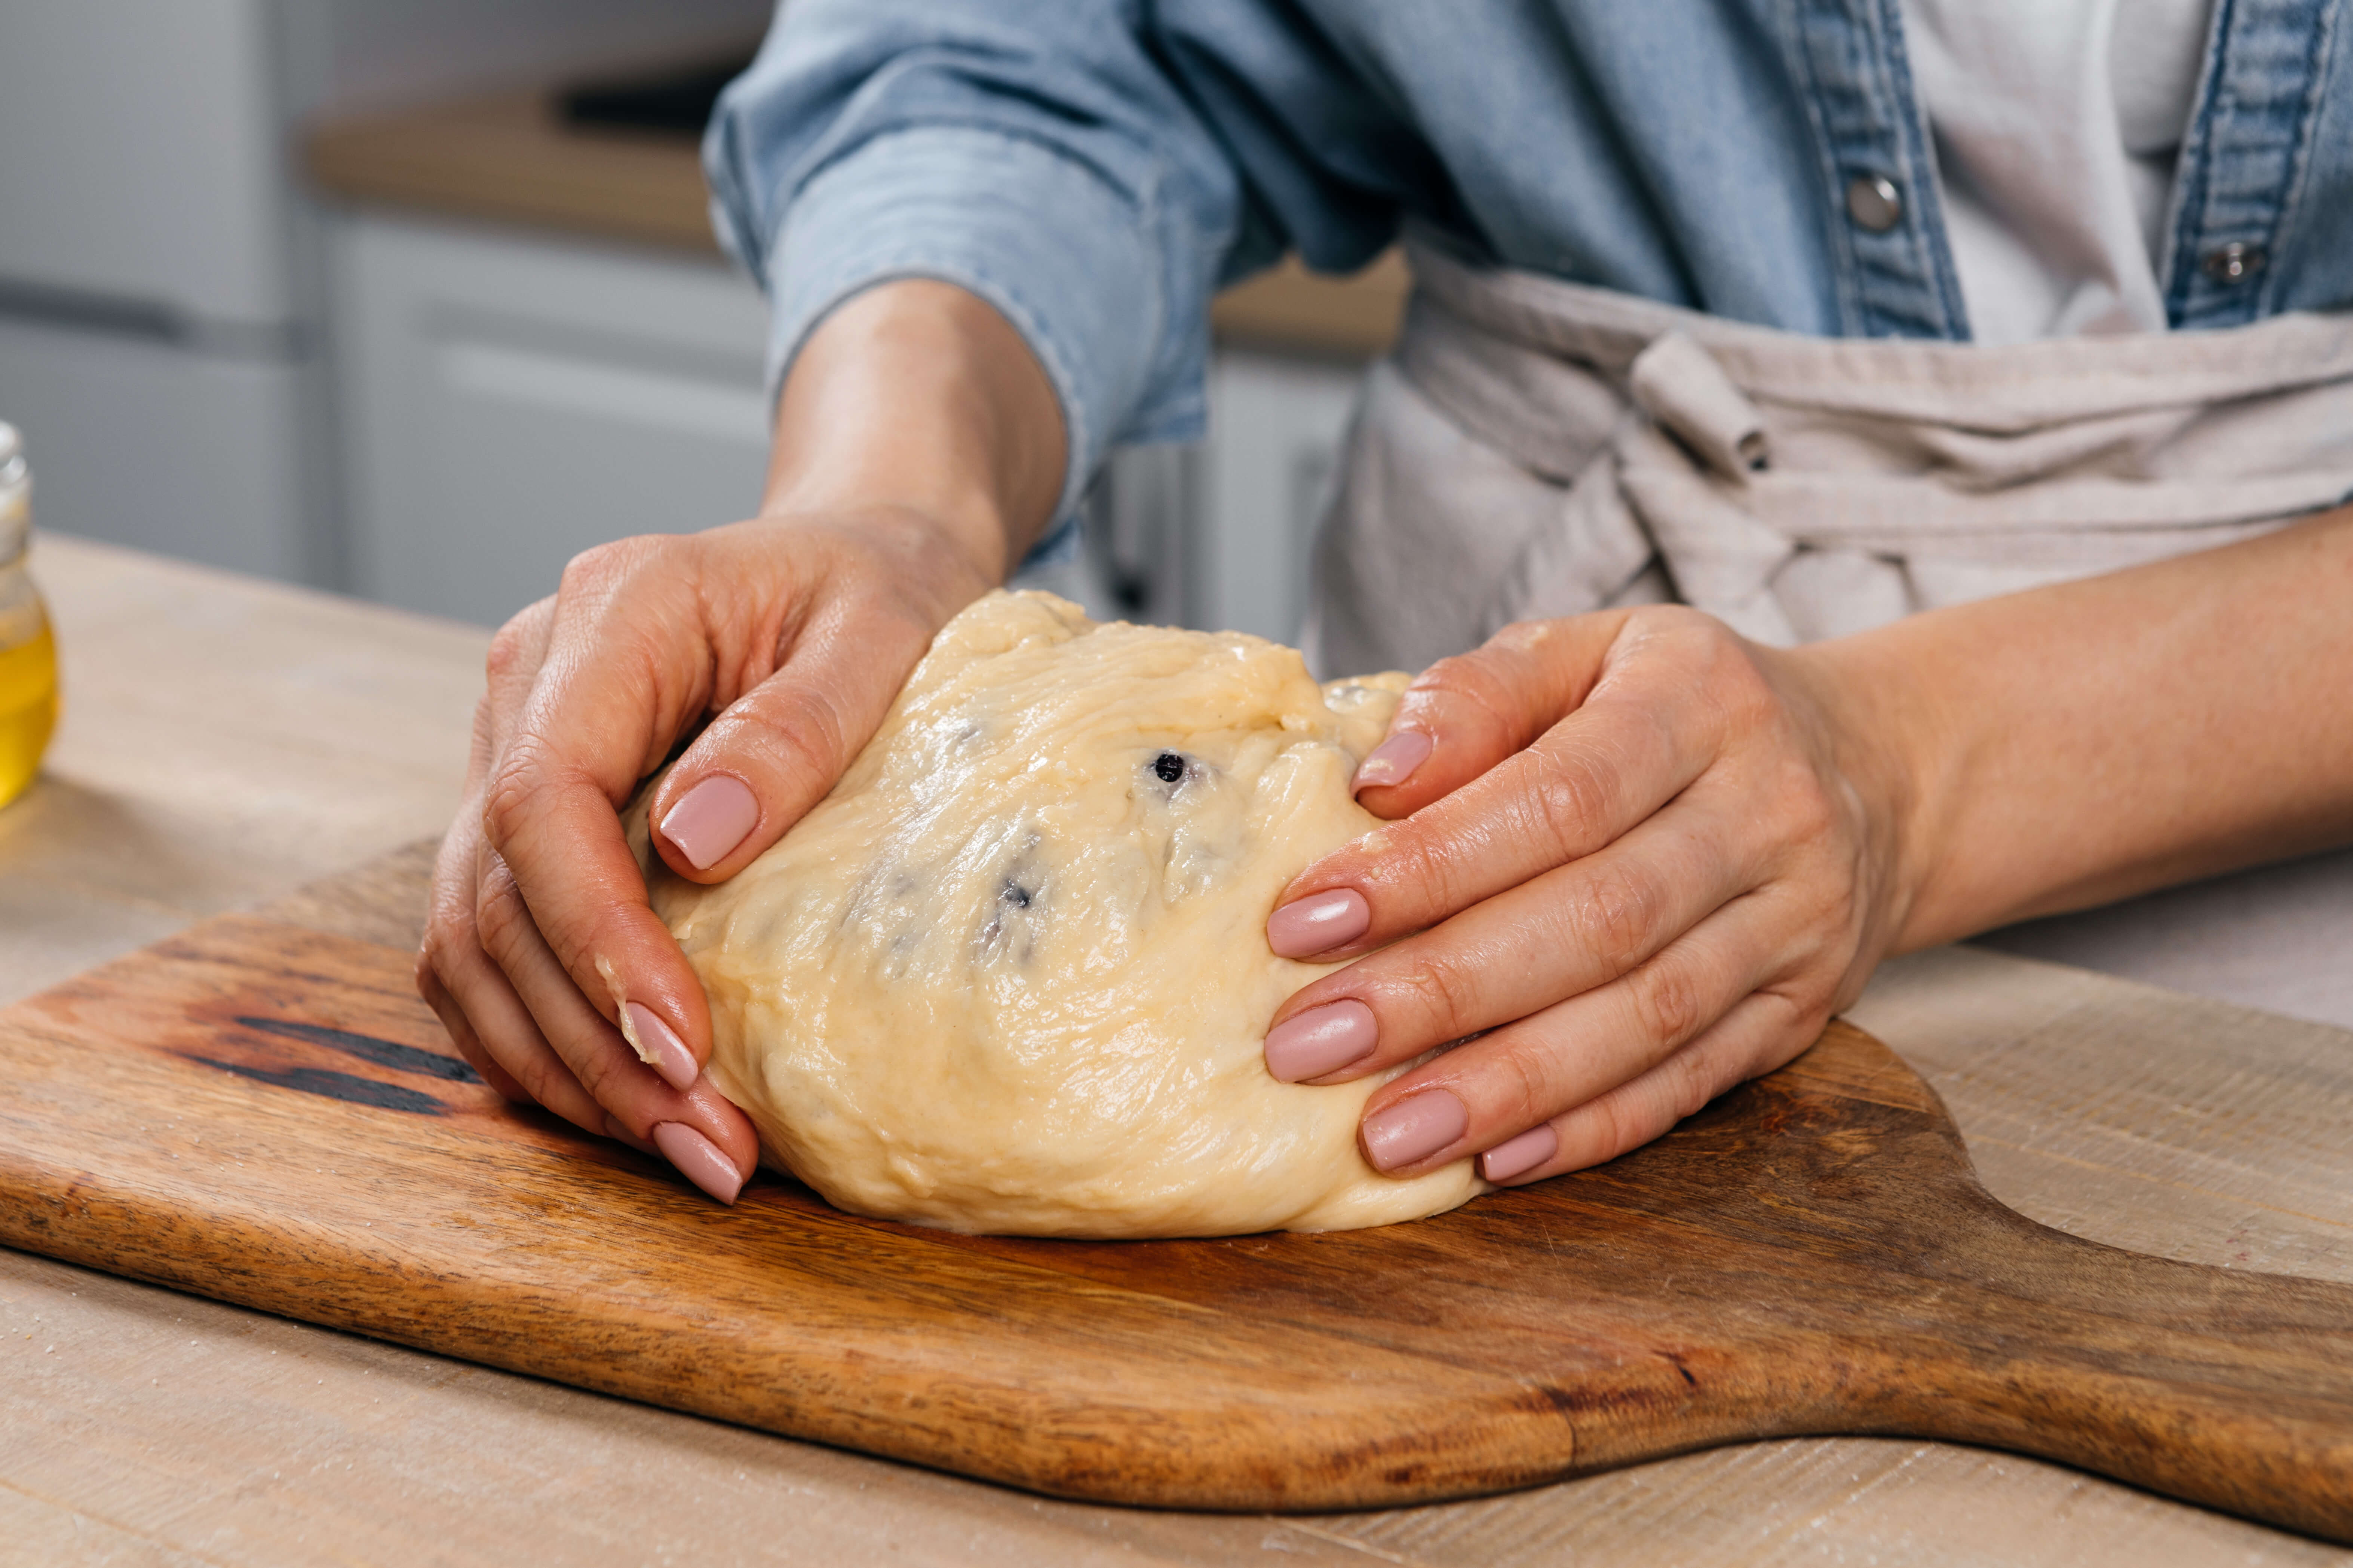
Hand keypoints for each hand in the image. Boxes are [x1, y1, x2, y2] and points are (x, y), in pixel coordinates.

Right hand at [415, 280, 1066, 1201]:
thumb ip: (796, 727)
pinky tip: (638, 1107)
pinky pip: (497, 951)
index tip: (684, 1044)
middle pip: (496, 892)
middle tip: (710, 1147)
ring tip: (690, 1151)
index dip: (597, 936)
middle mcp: (530, 684)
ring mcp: (512, 752)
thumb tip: (694, 843)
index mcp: (609, 617)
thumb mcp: (880, 632)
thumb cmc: (880, 590)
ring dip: (568, 1067)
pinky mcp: (528, 820)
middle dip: (593, 1040)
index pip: (542, 797)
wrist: (858, 562)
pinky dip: (553, 1042)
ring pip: (472, 943)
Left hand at [1258, 606, 1912, 1186]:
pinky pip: (1690, 1084)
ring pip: (1645, 1019)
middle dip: (1440, 991)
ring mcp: (1798, 923)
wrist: (1873, 766)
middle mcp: (1767, 811)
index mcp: (1698, 700)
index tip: (1302, 922)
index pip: (1555, 797)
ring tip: (1384, 1133)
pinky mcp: (1803, 1014)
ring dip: (1504, 1086)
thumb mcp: (1579, 653)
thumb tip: (1375, 780)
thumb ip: (1474, 699)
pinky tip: (1494, 1162)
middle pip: (1597, 919)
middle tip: (1307, 1045)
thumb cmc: (1672, 706)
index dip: (1426, 865)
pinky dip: (1589, 1129)